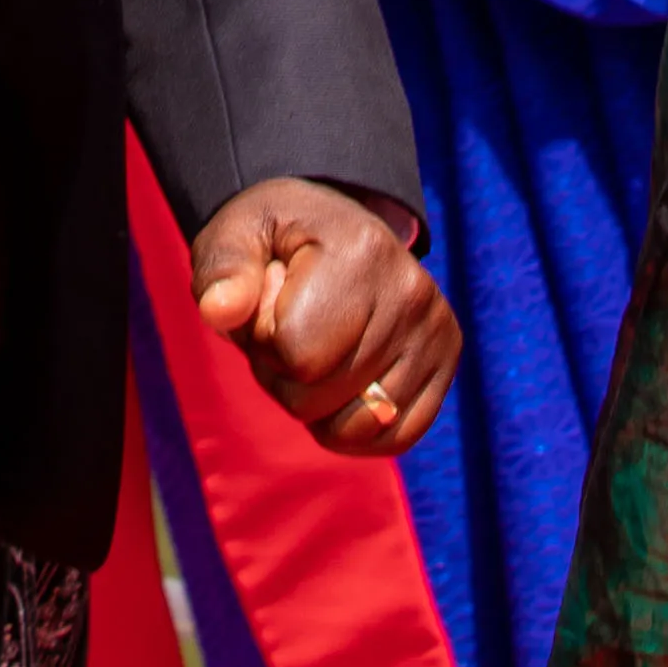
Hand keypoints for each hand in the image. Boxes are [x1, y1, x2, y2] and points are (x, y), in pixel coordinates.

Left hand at [192, 179, 456, 460]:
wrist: (334, 229)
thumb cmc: (275, 240)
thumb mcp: (235, 237)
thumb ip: (222, 271)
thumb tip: (219, 310)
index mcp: (361, 253)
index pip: (297, 356)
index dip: (265, 345)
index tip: (270, 307)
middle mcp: (411, 291)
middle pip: (319, 398)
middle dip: (286, 378)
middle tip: (291, 329)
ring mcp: (436, 328)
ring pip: (357, 428)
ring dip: (320, 407)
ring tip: (319, 352)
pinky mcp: (448, 358)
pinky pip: (396, 437)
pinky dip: (358, 431)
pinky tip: (344, 386)